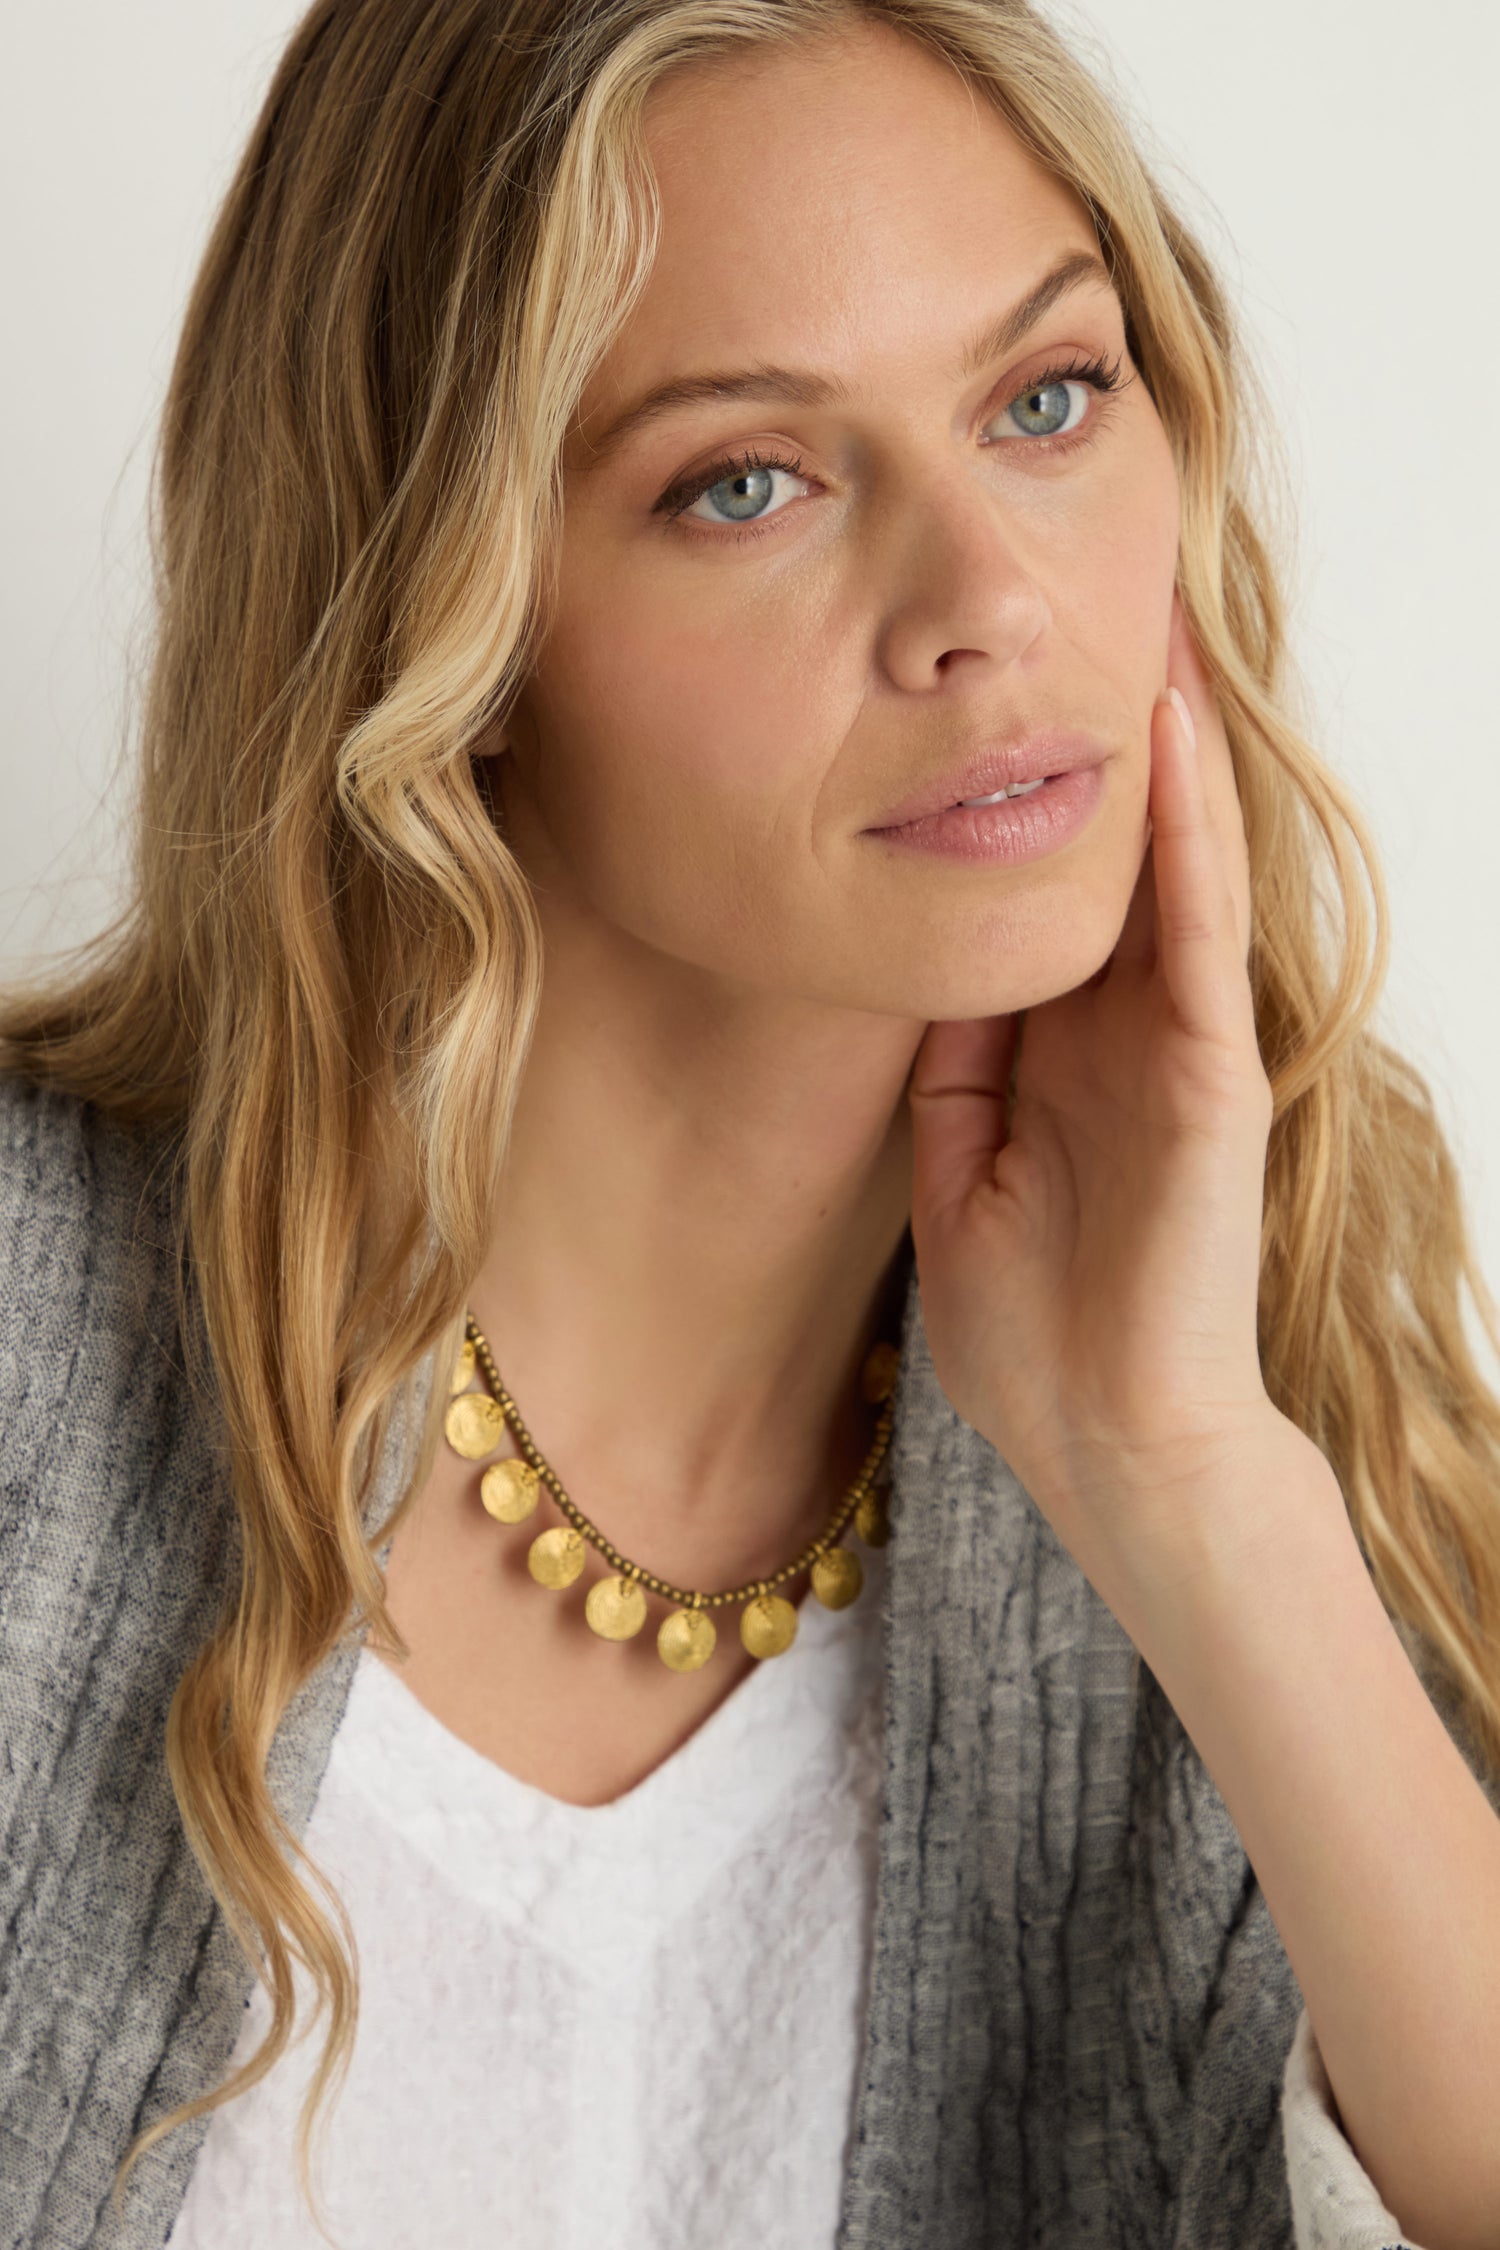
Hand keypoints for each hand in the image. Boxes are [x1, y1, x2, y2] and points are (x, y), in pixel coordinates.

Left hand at [907, 591, 1283, 1581]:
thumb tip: (920, 969)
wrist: (1106, 1444)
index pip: (1048, 893)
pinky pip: (1195, 936)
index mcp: (1061, 1052)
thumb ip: (953, 1071)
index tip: (989, 696)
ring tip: (1146, 619)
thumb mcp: (958, 1172)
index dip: (1024, 795)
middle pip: (1118, 852)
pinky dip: (1186, 839)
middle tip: (1080, 600)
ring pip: (1172, 867)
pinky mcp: (1211, 1077)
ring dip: (1163, 748)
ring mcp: (1176, 1047)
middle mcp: (1125, 1029)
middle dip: (1102, 738)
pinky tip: (1169, 743)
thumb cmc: (1035, 1335)